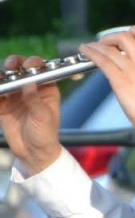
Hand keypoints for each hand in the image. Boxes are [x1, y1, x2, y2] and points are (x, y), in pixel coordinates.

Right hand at [0, 55, 65, 173]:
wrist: (33, 153)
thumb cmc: (46, 135)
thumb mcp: (43, 117)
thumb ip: (35, 100)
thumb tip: (29, 84)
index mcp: (47, 90)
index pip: (41, 71)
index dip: (35, 64)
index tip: (28, 66)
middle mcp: (31, 89)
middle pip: (21, 70)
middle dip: (15, 64)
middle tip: (11, 66)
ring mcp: (16, 95)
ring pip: (7, 78)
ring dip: (3, 74)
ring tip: (2, 76)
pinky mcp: (3, 104)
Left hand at [78, 27, 134, 136]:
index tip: (127, 35)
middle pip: (126, 36)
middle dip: (111, 37)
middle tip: (105, 43)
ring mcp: (131, 70)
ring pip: (110, 48)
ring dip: (96, 45)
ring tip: (89, 47)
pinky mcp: (120, 80)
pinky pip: (103, 61)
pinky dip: (91, 54)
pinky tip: (86, 52)